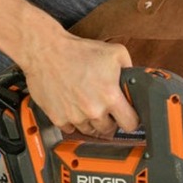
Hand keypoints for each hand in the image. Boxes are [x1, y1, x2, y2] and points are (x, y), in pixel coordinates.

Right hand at [18, 31, 139, 138]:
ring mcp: (74, 117)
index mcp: (110, 96)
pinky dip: (73, 121)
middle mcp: (93, 110)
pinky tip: (73, 107)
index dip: (132, 120)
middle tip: (105, 107)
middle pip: (109, 129)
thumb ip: (130, 69)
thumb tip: (136, 81)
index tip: (128, 117)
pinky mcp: (58, 119)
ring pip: (90, 131)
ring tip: (88, 105)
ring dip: (92, 122)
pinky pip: (71, 129)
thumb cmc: (78, 51)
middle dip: (110, 120)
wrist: (46, 51)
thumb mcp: (116, 52)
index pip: (130, 124)